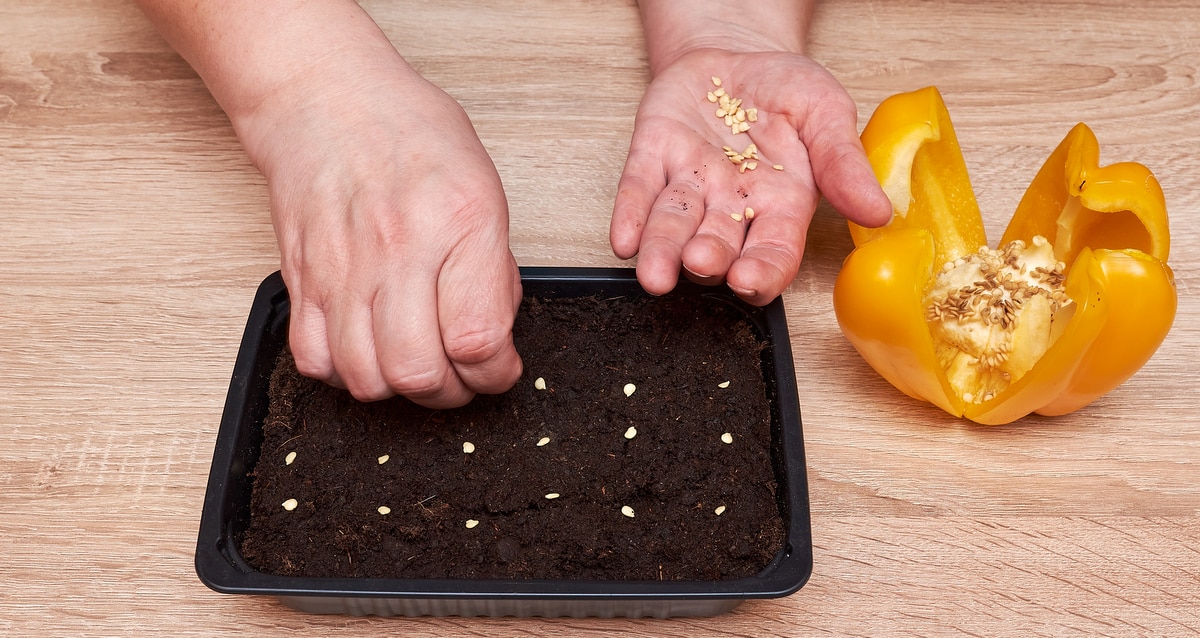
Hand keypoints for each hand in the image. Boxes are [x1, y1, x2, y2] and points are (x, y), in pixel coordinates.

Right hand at [239, 54, 522, 407]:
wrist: (327, 101)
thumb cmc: (410, 135)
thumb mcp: (485, 188)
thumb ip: (493, 267)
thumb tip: (494, 336)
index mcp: (458, 224)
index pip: (477, 339)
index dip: (496, 372)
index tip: (500, 368)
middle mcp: (397, 251)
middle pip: (418, 372)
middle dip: (452, 392)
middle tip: (462, 376)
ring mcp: (342, 270)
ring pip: (366, 379)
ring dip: (399, 389)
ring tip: (416, 365)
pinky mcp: (302, 280)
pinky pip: (315, 361)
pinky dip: (345, 373)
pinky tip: (367, 351)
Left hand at [610, 48, 891, 303]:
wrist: (739, 52)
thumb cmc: (787, 92)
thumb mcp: (828, 113)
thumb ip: (845, 163)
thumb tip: (879, 212)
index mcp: (781, 205)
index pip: (773, 251)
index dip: (762, 270)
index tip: (750, 281)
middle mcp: (730, 206)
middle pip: (717, 245)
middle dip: (708, 261)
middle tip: (702, 266)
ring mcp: (689, 184)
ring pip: (672, 225)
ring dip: (662, 252)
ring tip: (655, 274)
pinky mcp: (652, 157)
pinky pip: (637, 190)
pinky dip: (629, 216)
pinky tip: (623, 240)